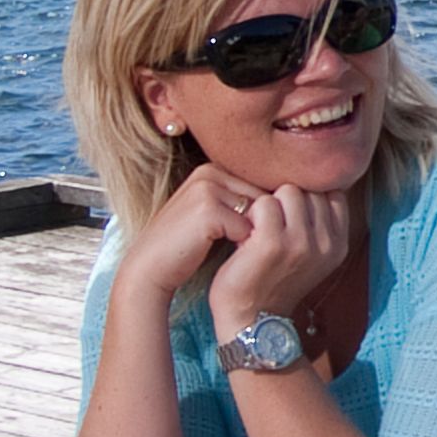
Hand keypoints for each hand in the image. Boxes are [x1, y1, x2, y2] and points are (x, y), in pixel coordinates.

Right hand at [117, 162, 257, 305]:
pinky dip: (236, 245)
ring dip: (245, 235)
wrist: (150, 267)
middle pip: (262, 198)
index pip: (261, 188)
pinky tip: (210, 248)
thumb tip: (285, 199)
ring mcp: (207, 188)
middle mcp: (210, 172)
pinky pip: (245, 229)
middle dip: (255, 224)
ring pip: (257, 214)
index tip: (235, 231)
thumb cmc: (186, 245)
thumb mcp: (214, 213)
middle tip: (228, 240)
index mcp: (212, 168)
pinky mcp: (207, 209)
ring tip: (217, 243)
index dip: (258, 216)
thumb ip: (240, 200)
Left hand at [209, 182, 354, 340]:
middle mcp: (326, 242)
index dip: (306, 198)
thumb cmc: (274, 281)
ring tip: (258, 230)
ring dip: (268, 205)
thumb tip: (311, 180)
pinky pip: (264, 203)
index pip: (331, 194)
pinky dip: (251, 214)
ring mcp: (301, 242)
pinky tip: (246, 236)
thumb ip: (319, 223)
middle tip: (269, 227)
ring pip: (288, 191)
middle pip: (308, 189)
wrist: (250, 320)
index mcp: (339, 244)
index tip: (288, 218)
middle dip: (286, 202)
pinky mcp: (273, 242)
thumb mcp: (310, 255)